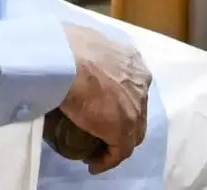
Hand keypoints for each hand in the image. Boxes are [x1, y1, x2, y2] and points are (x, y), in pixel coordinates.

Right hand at [58, 24, 151, 174]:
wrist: (65, 61)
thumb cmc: (68, 47)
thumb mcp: (85, 42)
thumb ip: (88, 53)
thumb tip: (72, 58)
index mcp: (132, 61)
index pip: (132, 87)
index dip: (119, 100)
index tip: (100, 107)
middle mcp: (141, 83)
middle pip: (136, 110)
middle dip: (122, 120)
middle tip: (100, 129)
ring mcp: (136, 108)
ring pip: (132, 132)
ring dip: (116, 141)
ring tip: (97, 149)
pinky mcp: (124, 130)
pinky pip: (120, 151)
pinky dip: (108, 159)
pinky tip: (94, 163)